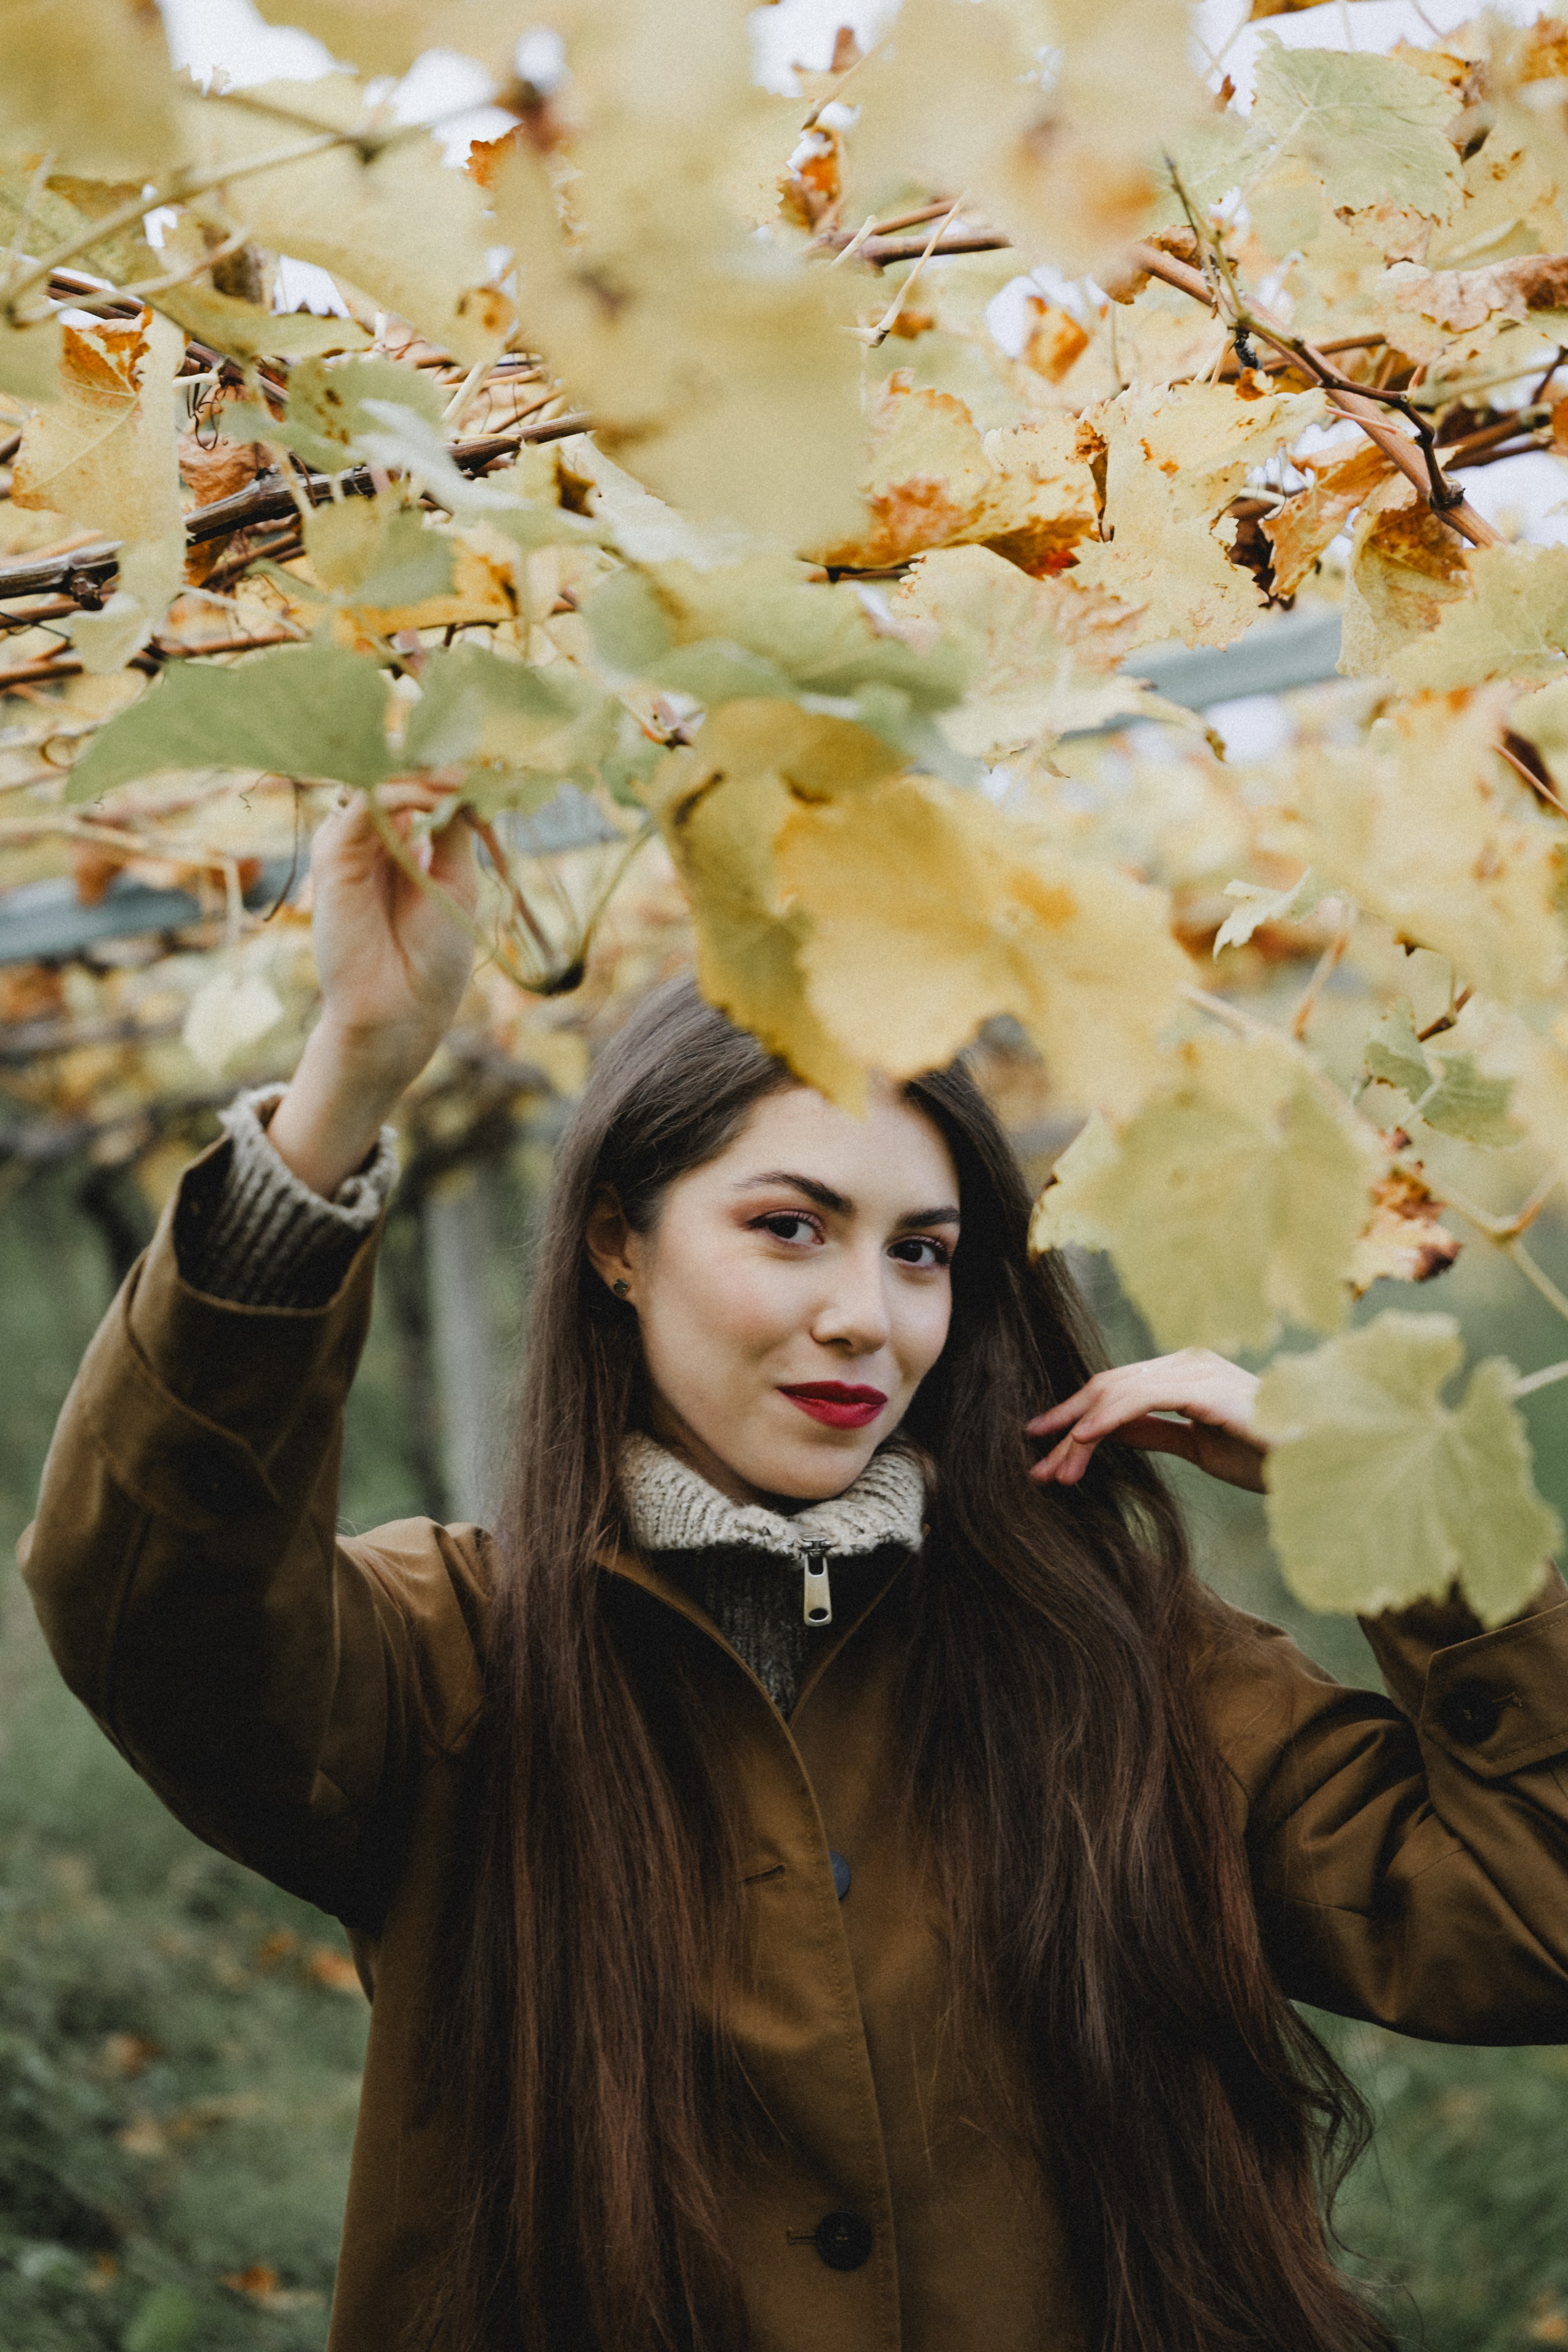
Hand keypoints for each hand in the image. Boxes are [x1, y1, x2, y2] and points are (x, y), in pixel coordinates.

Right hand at [267, 784, 478, 1196]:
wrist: (401, 1009)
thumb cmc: (435, 954)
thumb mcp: (456, 878)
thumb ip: (452, 826)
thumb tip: (464, 773)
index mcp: (408, 841)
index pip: (422, 786)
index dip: (450, 766)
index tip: (492, 753)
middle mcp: (376, 836)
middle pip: (400, 775)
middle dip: (438, 760)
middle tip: (480, 752)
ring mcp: (353, 843)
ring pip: (382, 783)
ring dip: (425, 773)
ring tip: (462, 775)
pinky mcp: (335, 855)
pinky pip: (363, 807)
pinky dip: (399, 794)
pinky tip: (431, 798)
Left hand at [1026, 1349, 1267, 1494]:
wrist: (1316, 1463)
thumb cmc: (1265, 1455)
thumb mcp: (1197, 1446)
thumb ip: (1155, 1432)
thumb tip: (1108, 1431)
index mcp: (1185, 1373)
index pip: (1115, 1391)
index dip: (1075, 1418)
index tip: (1044, 1448)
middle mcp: (1186, 1362)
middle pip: (1107, 1390)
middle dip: (1066, 1429)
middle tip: (1036, 1470)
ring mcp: (1195, 1370)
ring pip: (1114, 1395)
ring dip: (1077, 1435)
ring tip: (1053, 1471)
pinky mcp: (1203, 1387)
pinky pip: (1141, 1399)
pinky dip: (1105, 1419)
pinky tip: (1081, 1441)